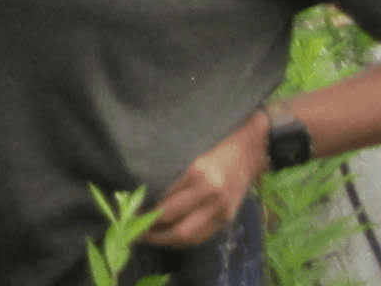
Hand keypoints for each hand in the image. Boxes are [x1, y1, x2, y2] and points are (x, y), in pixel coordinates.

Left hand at [144, 114, 264, 249]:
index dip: (145, 211)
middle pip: (177, 225)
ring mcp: (222, 209)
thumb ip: (170, 169)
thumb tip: (141, 185)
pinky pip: (203, 235)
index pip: (166, 202)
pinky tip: (167, 236)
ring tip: (145, 236)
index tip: (127, 211)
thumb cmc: (215, 139)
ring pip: (190, 236)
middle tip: (131, 229)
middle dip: (152, 232)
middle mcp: (212, 195)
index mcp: (198, 173)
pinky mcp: (228, 217)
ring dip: (165, 240)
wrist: (253, 146)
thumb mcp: (189, 148)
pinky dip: (183, 239)